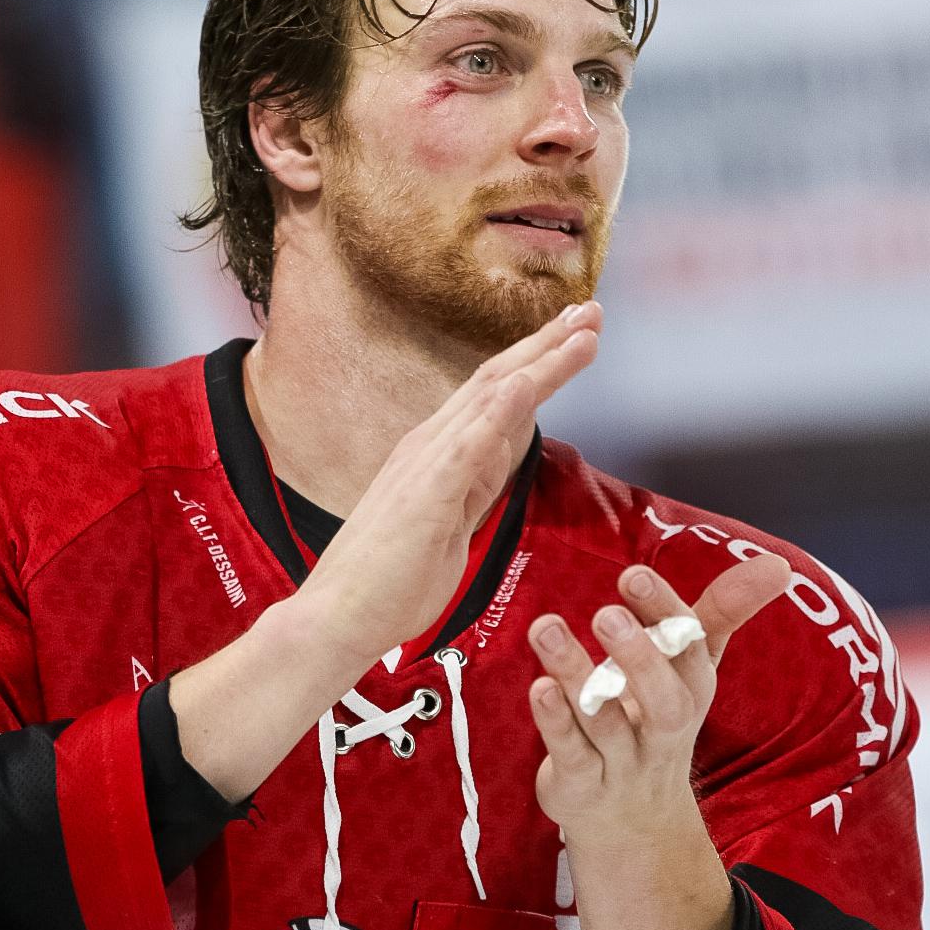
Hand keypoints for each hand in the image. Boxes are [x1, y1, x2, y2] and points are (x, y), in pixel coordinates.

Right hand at [303, 301, 602, 665]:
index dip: (540, 361)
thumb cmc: (391, 581)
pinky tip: (526, 383)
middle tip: (591, 311)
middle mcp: (429, 445)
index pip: (496, 395)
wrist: (338, 618)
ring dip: (539, 362)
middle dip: (548, 344)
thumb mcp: (451, 522)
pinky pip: (466, 447)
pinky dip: (498, 411)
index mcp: (436, 453)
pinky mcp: (424, 495)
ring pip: (490, 399)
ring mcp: (424, 466)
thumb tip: (505, 446)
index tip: (577, 335)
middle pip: (498, 380)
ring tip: (580, 332)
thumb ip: (476, 481)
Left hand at [527, 554, 789, 853]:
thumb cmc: (659, 715)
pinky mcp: (581, 786)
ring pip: (603, 724)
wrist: (634, 822)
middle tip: (606, 613)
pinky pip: (572, 756)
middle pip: (663, 701)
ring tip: (547, 628)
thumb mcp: (692, 666)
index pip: (689, 652)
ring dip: (576, 675)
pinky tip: (539, 686)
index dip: (663, 613)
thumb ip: (723, 611)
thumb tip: (779, 563)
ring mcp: (622, 762)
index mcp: (690, 691)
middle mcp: (663, 729)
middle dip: (639, 656)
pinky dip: (555, 723)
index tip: (633, 575)